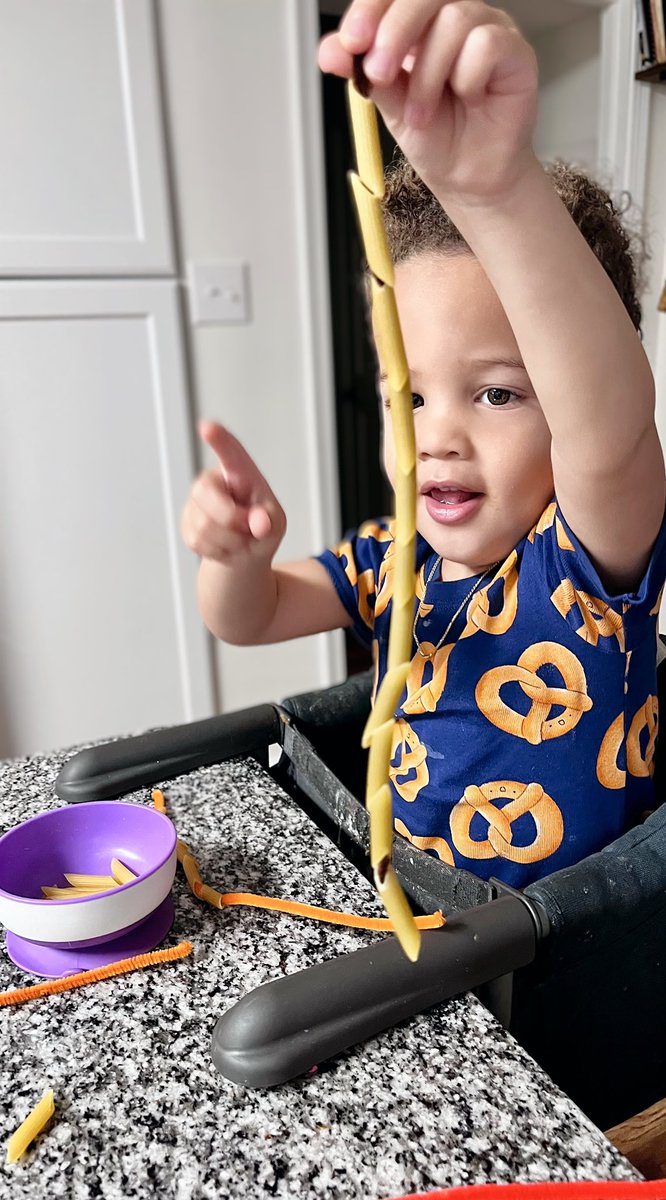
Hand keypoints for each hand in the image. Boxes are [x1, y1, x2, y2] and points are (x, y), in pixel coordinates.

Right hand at [181, 421, 285, 565]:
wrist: (244, 554)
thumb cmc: (261, 529)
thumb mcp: (275, 524)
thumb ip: (270, 521)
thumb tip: (259, 523)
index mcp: (240, 474)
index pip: (230, 453)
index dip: (219, 440)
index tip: (208, 427)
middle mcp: (213, 482)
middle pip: (207, 495)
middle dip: (230, 519)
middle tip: (249, 530)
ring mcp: (196, 502)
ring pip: (204, 525)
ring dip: (228, 541)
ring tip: (240, 539)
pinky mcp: (186, 523)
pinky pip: (197, 541)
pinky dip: (218, 552)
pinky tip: (226, 546)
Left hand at [318, 0, 537, 204]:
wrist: (468, 178)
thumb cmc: (436, 137)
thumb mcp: (390, 105)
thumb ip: (364, 73)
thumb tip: (330, 51)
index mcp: (420, 22)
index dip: (370, 8)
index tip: (351, 41)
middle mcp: (455, 15)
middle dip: (395, 31)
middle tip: (379, 73)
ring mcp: (488, 28)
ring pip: (454, 20)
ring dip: (429, 74)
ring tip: (422, 114)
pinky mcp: (515, 51)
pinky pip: (487, 44)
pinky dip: (467, 77)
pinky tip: (468, 100)